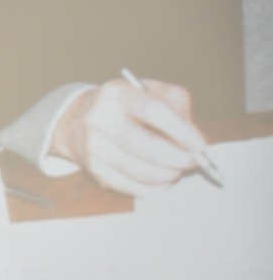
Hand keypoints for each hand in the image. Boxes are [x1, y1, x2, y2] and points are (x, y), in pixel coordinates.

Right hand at [50, 78, 206, 196]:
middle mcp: (99, 119)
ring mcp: (93, 146)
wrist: (79, 119)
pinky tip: (162, 181)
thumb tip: (192, 141)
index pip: (152, 110)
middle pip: (145, 146)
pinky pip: (129, 186)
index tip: (200, 145)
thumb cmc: (125, 106)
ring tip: (176, 171)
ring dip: (166, 175)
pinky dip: (152, 188)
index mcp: (116, 93)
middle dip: (176, 158)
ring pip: (139, 171)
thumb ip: (176, 106)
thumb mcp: (150, 91)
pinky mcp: (92, 168)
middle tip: (192, 162)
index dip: (180, 129)